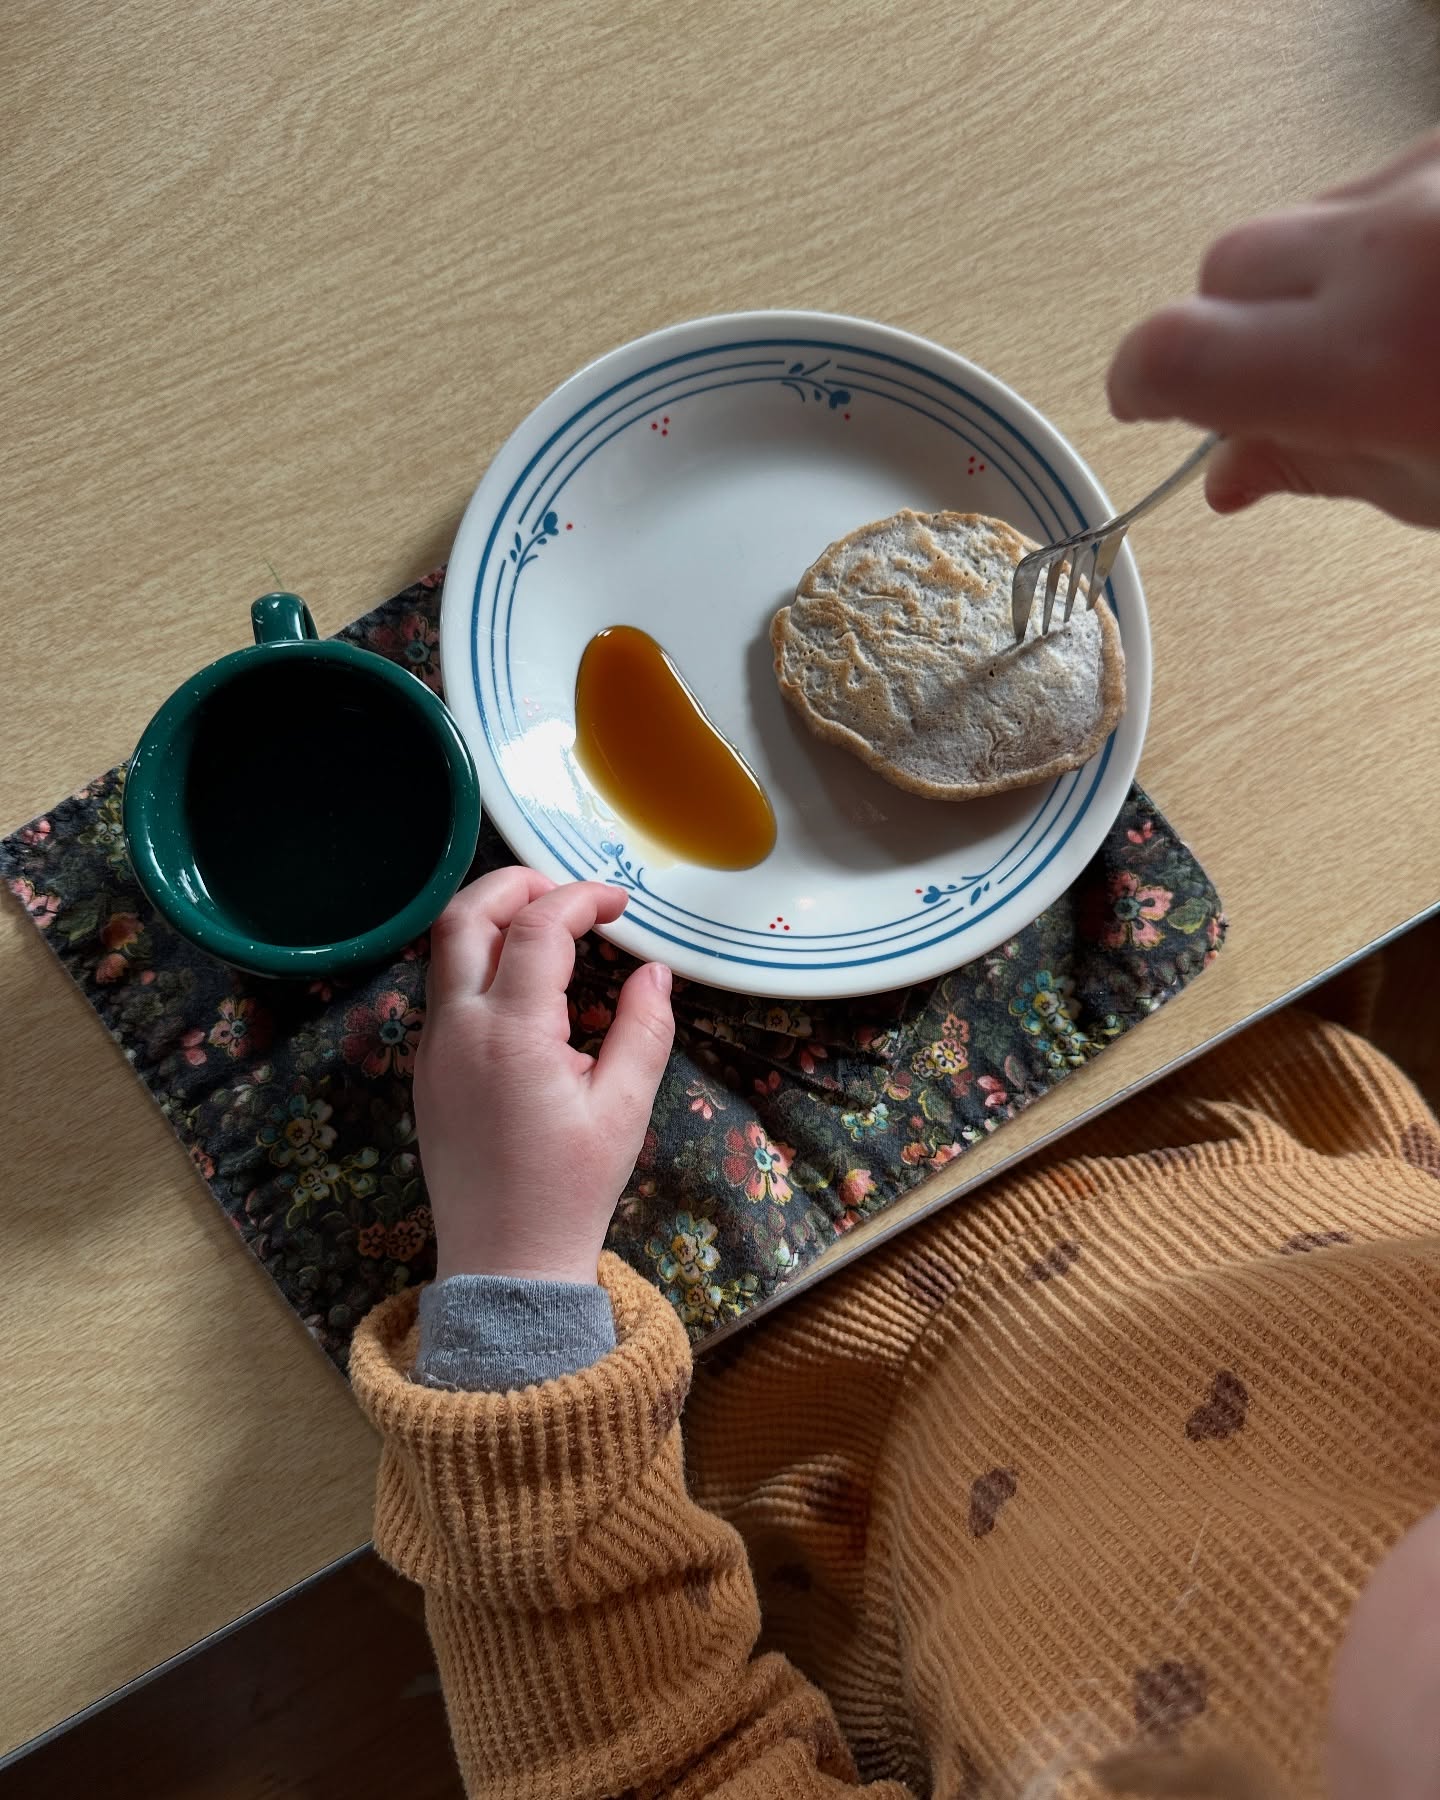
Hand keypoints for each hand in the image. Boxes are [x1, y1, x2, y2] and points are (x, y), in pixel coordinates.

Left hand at [414, 867, 673, 1284]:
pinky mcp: (426, 1070)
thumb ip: (644, 1029)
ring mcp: (433, 1048)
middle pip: (465, 916)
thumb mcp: (624, 1109)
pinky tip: (525, 985)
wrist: (504, 1264)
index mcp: (511, 1034)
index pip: (539, 928)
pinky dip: (479, 962)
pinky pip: (444, 991)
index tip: (621, 904)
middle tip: (568, 894)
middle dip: (516, 884)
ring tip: (548, 927)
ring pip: (444, 950)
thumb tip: (656, 973)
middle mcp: (458, 1029)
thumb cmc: (570, 1190)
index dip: (582, 899)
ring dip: (492, 919)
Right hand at [1108, 128, 1439, 528]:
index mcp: (1371, 360)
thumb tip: (1232, 471)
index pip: (1178, 351)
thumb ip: (1324, 468)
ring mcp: (1426, 178)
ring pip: (1299, 221)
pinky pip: (1369, 188)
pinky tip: (1419, 288)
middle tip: (1288, 390)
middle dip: (1233, 328)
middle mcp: (1391, 246)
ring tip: (1379, 333)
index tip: (1142, 403)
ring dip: (1307, 281)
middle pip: (1228, 268)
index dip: (1139, 381)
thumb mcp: (1438, 485)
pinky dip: (1372, 243)